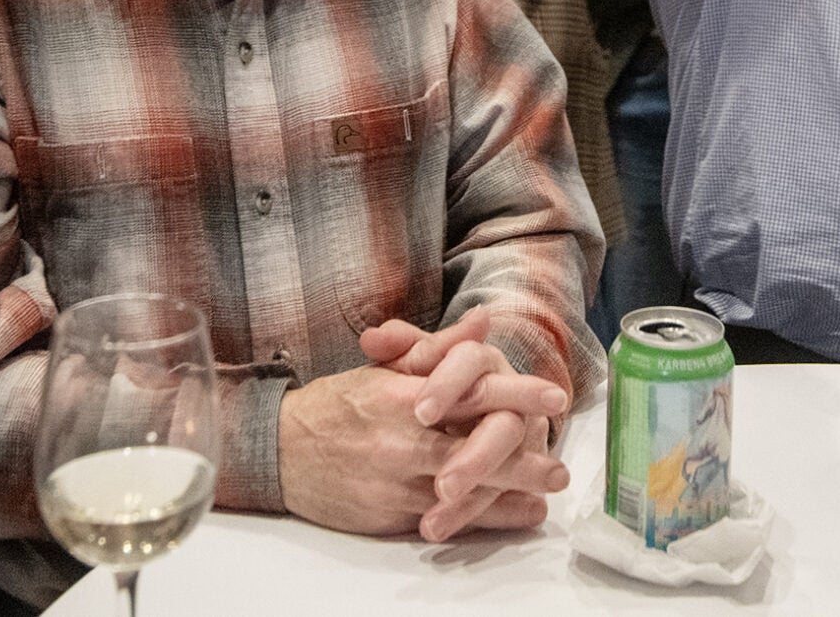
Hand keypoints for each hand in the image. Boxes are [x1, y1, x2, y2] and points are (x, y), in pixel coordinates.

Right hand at [279, 327, 568, 542]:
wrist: (279, 452)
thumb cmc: (336, 405)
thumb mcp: (384, 368)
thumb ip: (437, 347)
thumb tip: (483, 321)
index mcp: (405, 395)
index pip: (472, 390)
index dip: (517, 393)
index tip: (555, 396)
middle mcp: (404, 440)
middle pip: (476, 448)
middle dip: (524, 460)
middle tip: (560, 469)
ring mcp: (397, 482)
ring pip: (464, 492)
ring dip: (509, 496)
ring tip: (543, 499)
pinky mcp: (389, 515)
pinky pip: (442, 520)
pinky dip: (478, 519)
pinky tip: (508, 517)